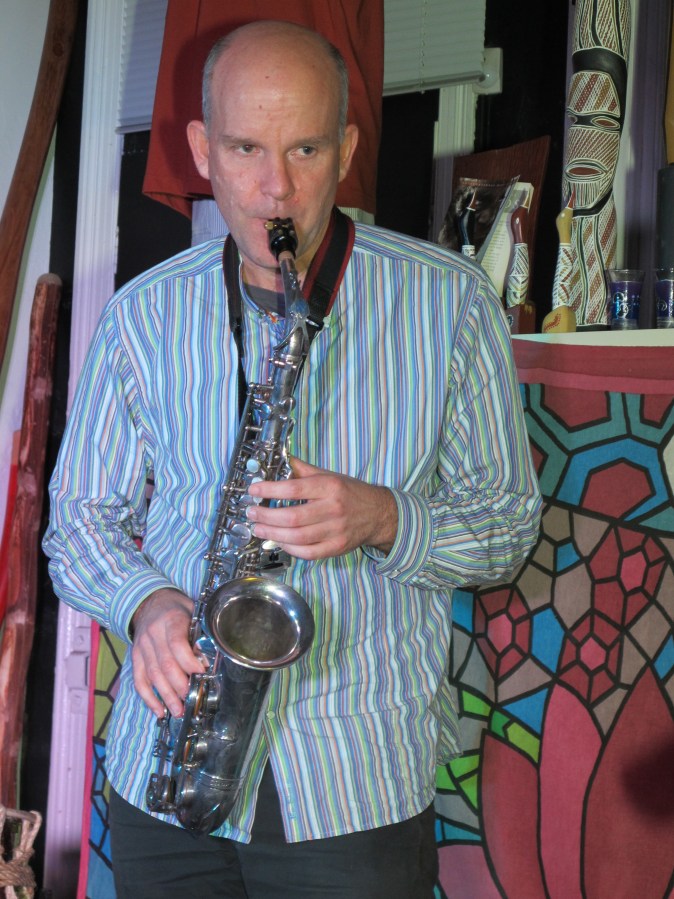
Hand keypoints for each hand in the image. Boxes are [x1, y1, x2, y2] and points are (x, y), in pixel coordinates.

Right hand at [130, 587, 204, 717]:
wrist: (150, 602)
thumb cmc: (177, 609)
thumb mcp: (193, 612)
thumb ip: (199, 633)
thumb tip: (207, 660)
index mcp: (170, 620)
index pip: (177, 645)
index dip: (189, 662)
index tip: (201, 674)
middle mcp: (153, 634)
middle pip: (165, 664)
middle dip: (179, 685)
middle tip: (192, 699)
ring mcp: (141, 647)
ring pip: (152, 675)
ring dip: (166, 696)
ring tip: (178, 711)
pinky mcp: (135, 657)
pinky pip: (139, 680)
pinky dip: (148, 697)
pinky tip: (159, 710)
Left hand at [246, 457, 397, 559]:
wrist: (378, 514)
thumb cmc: (349, 493)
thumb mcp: (328, 475)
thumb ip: (302, 470)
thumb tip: (278, 460)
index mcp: (329, 487)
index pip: (294, 489)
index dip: (270, 490)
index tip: (254, 490)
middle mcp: (333, 509)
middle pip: (293, 517)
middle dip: (266, 516)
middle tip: (252, 513)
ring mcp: (336, 531)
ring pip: (297, 537)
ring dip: (272, 533)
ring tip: (258, 527)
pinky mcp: (337, 547)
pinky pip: (307, 552)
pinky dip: (289, 548)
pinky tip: (278, 541)